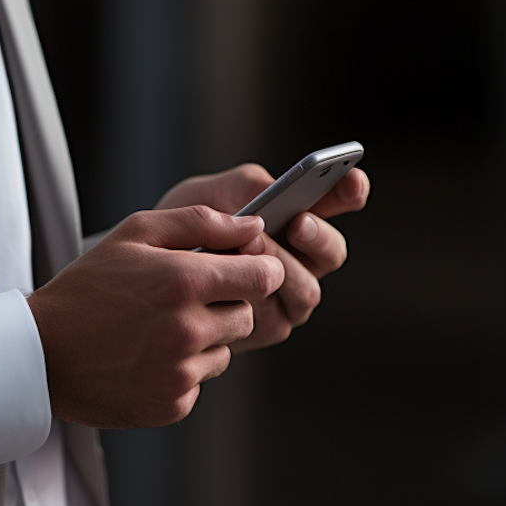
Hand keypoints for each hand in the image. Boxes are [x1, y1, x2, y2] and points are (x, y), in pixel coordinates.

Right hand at [27, 206, 283, 428]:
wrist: (40, 352)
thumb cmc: (86, 286)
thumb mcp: (134, 234)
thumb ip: (200, 222)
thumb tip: (255, 225)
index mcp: (184, 281)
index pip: (264, 276)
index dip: (257, 269)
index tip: (241, 269)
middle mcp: (189, 329)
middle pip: (247, 315)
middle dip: (226, 303)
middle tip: (182, 298)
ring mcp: (181, 372)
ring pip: (225, 351)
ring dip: (204, 339)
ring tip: (156, 329)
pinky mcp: (172, 404)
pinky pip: (199, 382)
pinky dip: (181, 370)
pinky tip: (145, 357)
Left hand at [155, 162, 368, 351]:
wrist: (151, 274)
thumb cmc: (187, 227)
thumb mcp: (208, 195)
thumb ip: (242, 188)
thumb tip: (267, 194)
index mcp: (297, 218)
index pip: (336, 202)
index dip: (349, 191)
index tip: (354, 178)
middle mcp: (302, 259)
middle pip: (331, 252)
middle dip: (317, 236)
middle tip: (297, 222)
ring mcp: (288, 296)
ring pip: (306, 290)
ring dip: (279, 266)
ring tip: (249, 247)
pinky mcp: (268, 327)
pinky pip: (274, 317)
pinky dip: (253, 298)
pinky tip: (229, 285)